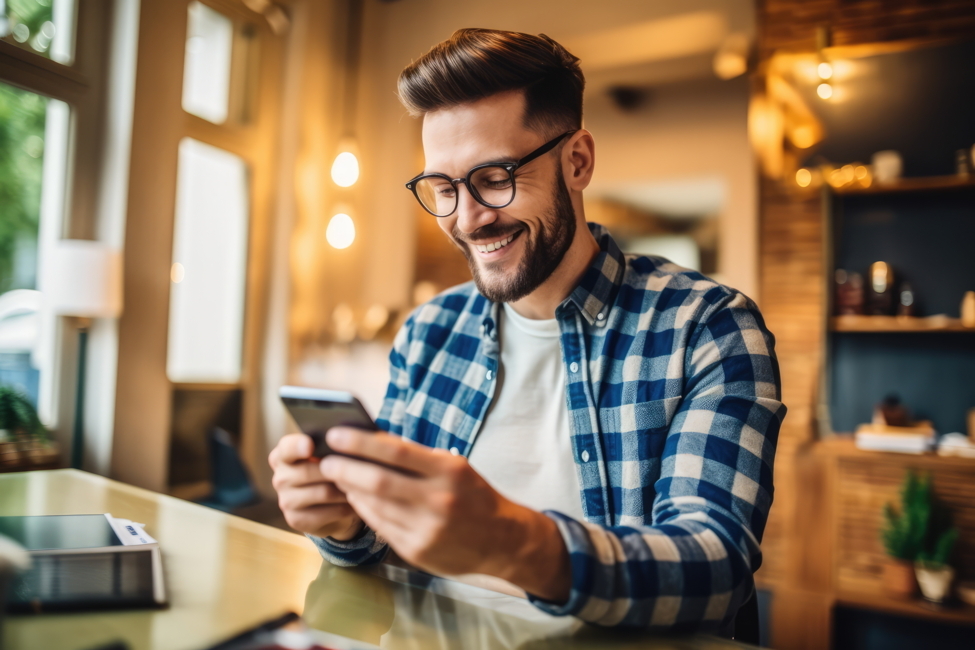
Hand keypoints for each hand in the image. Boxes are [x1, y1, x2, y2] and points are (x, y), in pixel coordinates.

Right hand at [268, 433, 362, 539]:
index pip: (286, 447)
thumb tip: (350, 437)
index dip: (297, 446)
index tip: (310, 445)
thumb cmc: (331, 471)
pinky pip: (327, 512)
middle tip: (359, 467)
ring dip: (346, 489)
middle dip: (336, 469)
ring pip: (323, 492)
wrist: (329, 506)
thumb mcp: (329, 455)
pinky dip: (345, 508)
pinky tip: (356, 503)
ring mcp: (285, 501)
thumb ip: (331, 445)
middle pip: (308, 471)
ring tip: (363, 485)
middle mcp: (280, 477)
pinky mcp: (295, 520)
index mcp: (283, 455)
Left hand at [319, 428, 569, 600]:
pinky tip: (356, 499)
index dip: (359, 442)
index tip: (335, 434)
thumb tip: (372, 439)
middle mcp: (438, 499)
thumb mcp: (454, 467)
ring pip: (374, 505)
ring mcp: (427, 528)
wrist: (501, 541)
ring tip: (338, 477)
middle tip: (326, 460)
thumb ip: (417, 457)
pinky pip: (380, 526)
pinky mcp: (417, 550)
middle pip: (377, 480)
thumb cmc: (473, 495)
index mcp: (448, 471)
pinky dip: (364, 510)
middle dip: (345, 469)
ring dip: (351, 489)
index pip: (394, 450)